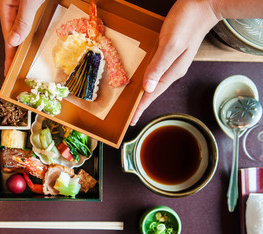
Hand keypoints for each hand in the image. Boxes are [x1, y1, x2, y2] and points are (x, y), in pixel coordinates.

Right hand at [0, 0, 44, 75]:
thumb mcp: (28, 2)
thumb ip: (22, 20)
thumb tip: (13, 40)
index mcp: (5, 6)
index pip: (8, 38)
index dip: (9, 57)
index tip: (8, 71)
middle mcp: (10, 6)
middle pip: (13, 35)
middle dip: (15, 52)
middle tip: (15, 69)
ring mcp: (18, 4)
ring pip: (20, 28)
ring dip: (23, 42)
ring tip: (22, 57)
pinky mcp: (27, 3)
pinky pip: (26, 21)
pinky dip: (29, 31)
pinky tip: (31, 37)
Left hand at [130, 0, 220, 125]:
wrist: (203, 6)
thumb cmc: (187, 22)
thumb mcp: (171, 44)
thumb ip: (159, 66)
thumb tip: (148, 87)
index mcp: (173, 71)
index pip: (153, 93)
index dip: (142, 107)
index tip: (132, 119)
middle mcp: (173, 70)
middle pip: (154, 91)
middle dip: (142, 104)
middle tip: (132, 116)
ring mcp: (173, 62)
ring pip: (155, 82)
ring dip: (145, 94)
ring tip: (136, 103)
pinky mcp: (170, 54)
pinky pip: (156, 72)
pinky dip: (148, 80)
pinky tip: (144, 81)